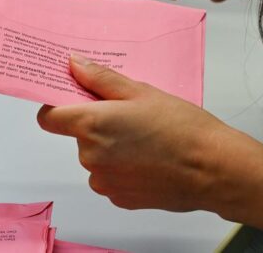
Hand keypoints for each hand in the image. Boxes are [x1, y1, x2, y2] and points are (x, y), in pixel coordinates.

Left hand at [38, 54, 262, 210]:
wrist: (213, 168)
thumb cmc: (182, 128)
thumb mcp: (140, 91)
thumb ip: (99, 79)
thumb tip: (74, 65)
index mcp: (91, 124)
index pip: (49, 118)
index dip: (58, 107)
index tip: (74, 100)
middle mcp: (91, 155)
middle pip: (77, 136)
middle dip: (96, 125)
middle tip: (129, 116)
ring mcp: (104, 180)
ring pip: (95, 157)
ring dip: (110, 148)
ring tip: (144, 139)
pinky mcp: (119, 197)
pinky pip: (110, 177)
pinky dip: (122, 168)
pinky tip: (148, 159)